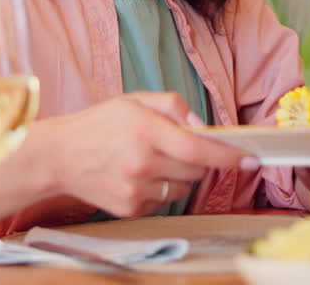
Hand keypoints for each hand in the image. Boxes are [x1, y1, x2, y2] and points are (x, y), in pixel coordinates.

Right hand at [35, 92, 256, 216]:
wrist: (59, 157)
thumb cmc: (100, 124)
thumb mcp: (135, 100)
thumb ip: (173, 105)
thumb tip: (202, 124)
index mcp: (147, 131)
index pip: (199, 148)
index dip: (229, 156)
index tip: (250, 160)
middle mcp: (143, 164)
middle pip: (197, 169)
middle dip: (200, 158)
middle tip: (182, 146)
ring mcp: (136, 190)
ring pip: (184, 186)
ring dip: (181, 173)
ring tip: (154, 159)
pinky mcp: (131, 209)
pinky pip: (165, 200)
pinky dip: (162, 187)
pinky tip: (140, 174)